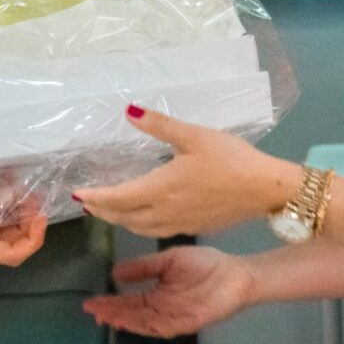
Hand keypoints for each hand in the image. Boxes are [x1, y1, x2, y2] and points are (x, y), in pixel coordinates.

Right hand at [0, 191, 48, 268]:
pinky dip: (0, 212)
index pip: (16, 253)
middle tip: (29, 189)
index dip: (35, 236)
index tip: (40, 211)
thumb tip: (13, 194)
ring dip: (14, 213)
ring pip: (5, 234)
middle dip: (27, 218)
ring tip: (15, 186)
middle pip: (15, 242)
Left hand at [73, 106, 301, 238]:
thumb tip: (128, 111)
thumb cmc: (231, 159)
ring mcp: (180, 224)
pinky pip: (156, 232)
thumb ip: (159, 125)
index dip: (95, 197)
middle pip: (124, 217)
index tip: (77, 193)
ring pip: (139, 228)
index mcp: (161, 189)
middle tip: (88, 202)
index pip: (117, 198)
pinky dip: (140, 225)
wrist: (266, 189)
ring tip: (108, 210)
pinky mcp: (193, 227)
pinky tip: (142, 217)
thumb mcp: (194, 135)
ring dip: (120, 220)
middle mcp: (165, 212)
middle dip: (103, 210)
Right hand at [83, 245, 255, 337]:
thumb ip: (144, 267)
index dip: (110, 303)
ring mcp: (174, 319)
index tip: (91, 302)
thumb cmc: (205, 265)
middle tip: (92, 312)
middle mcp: (162, 310)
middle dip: (112, 314)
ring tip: (106, 316)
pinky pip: (163, 328)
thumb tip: (116, 272)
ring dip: (125, 321)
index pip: (129, 301)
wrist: (236, 274)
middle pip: (132, 315)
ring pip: (143, 323)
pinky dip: (146, 326)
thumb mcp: (168, 260)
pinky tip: (132, 322)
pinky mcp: (187, 324)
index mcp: (157, 294)